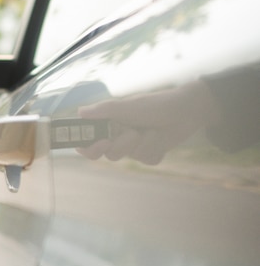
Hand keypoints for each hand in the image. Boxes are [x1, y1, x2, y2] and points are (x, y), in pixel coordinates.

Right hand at [77, 81, 220, 164]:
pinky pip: (146, 160)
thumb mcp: (127, 106)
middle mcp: (118, 135)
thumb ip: (103, 111)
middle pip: (109, 154)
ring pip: (130, 157)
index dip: (89, 147)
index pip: (89, 141)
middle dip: (124, 144)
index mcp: (109, 123)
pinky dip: (155, 150)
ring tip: (152, 130)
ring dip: (143, 144)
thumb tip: (79, 112)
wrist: (186, 110)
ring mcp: (134, 146)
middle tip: (133, 133)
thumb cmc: (154, 104)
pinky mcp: (150, 153)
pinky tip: (161, 138)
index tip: (100, 144)